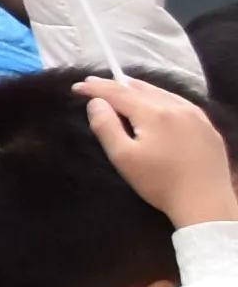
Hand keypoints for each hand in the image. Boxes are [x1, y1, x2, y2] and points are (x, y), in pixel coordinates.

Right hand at [92, 73, 237, 229]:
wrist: (205, 203)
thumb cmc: (159, 182)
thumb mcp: (123, 157)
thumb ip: (105, 126)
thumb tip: (95, 102)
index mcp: (153, 113)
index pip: (118, 93)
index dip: (96, 88)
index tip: (77, 86)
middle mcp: (176, 107)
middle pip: (140, 89)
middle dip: (115, 85)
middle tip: (95, 83)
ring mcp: (196, 116)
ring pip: (162, 93)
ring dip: (139, 89)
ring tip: (122, 86)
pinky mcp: (208, 127)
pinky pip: (180, 103)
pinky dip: (161, 97)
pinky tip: (156, 102)